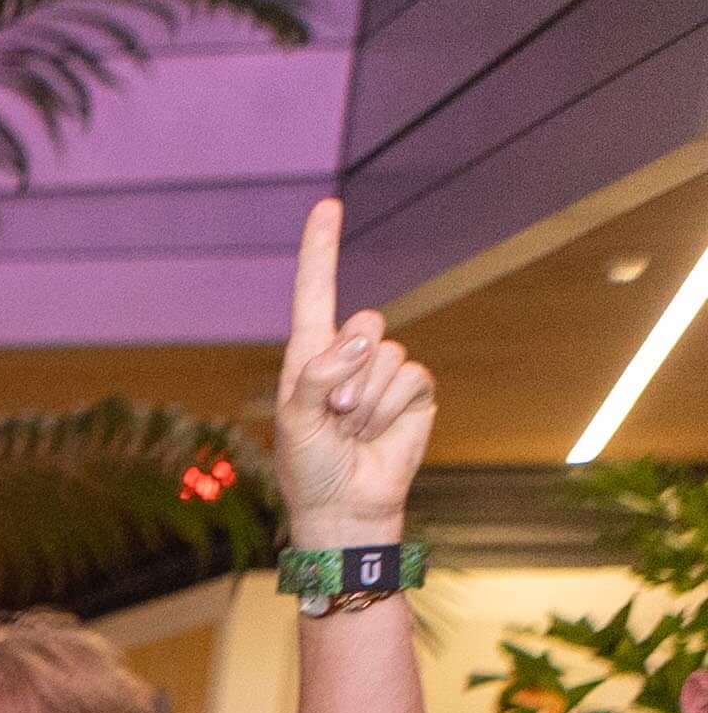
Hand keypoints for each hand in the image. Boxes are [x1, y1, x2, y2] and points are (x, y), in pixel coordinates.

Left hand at [270, 199, 434, 545]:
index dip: (322, 251)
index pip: (315, 293)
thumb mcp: (296, 421)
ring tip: (352, 431)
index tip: (328, 206)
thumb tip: (360, 340)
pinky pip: (412, 378)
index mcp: (309, 356)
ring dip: (367, 401)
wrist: (345, 506)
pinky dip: (390, 410)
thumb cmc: (309, 466)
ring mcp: (384, 372)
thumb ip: (317, 376)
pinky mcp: (415, 391)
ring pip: (388, 356)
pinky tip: (376, 433)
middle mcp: (348, 356)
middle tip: (335, 415)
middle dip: (349, 372)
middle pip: (366, 321)